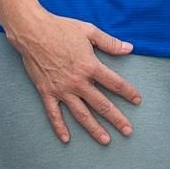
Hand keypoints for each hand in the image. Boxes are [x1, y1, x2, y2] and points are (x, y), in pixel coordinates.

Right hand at [13, 9, 141, 144]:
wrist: (32, 31)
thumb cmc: (61, 28)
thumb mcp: (89, 31)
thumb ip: (110, 42)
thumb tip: (129, 48)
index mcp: (90, 66)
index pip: (115, 84)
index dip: (129, 92)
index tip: (137, 100)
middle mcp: (78, 82)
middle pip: (102, 105)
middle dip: (117, 119)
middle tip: (128, 131)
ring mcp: (62, 89)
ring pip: (81, 114)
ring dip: (94, 129)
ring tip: (106, 140)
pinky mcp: (46, 92)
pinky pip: (54, 114)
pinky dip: (60, 127)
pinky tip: (66, 139)